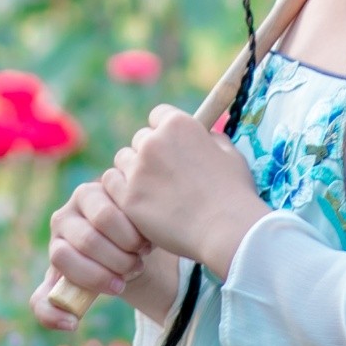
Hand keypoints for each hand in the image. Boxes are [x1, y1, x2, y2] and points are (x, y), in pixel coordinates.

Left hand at [43, 176, 148, 311]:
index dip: (92, 276)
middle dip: (117, 261)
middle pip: (87, 239)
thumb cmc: (105, 274)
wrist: (132, 254)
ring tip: (141, 250)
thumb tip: (69, 321)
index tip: (118, 287)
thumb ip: (56, 309)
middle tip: (134, 267)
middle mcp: (67, 214)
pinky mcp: (113, 183)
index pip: (61, 256)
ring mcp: (89, 194)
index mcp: (57, 244)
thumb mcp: (79, 291)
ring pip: (105, 217)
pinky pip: (123, 199)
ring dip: (129, 242)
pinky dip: (140, 222)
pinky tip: (149, 231)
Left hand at [103, 102, 273, 275]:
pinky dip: (122, 192)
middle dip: (150, 154)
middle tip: (165, 177)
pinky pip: (111, 184)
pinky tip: (139, 203)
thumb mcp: (231, 154)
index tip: (171, 148)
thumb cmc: (234, 193)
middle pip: (140, 139)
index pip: (158, 116)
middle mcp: (153, 142)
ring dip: (133, 172)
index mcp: (178, 125)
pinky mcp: (128, 197)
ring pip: (123, 161)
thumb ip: (212, 139)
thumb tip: (206, 135)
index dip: (164, 132)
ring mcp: (138, 169)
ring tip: (152, 192)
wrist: (226, 229)